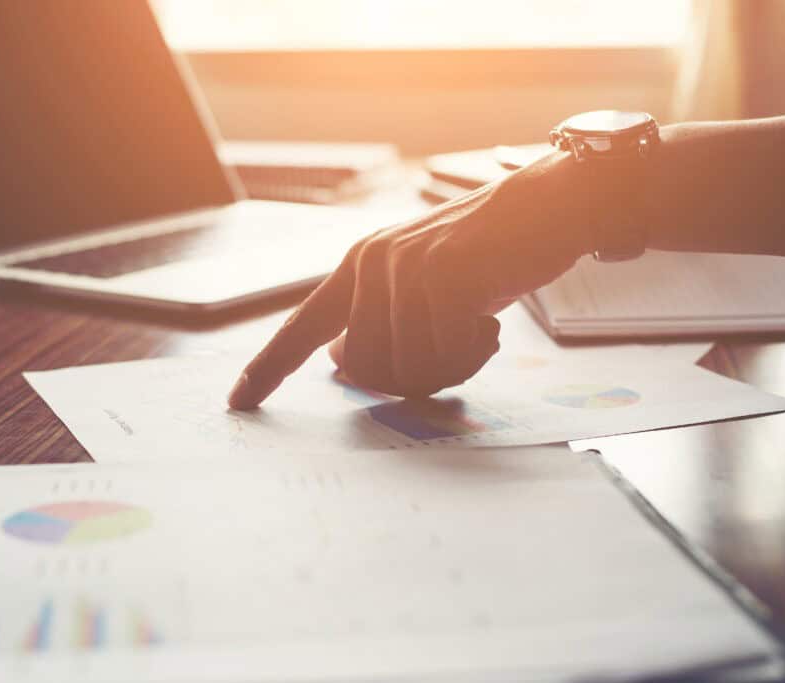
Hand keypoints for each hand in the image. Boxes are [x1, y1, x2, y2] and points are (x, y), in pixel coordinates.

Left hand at [228, 152, 591, 408]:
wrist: (545, 208)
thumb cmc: (488, 254)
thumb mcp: (422, 283)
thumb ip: (378, 319)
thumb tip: (343, 363)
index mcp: (359, 268)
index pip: (302, 326)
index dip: (269, 366)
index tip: (239, 401)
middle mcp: (372, 265)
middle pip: (367, 371)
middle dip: (413, 379)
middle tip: (454, 352)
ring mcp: (405, 269)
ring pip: (407, 369)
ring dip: (449, 367)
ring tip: (475, 329)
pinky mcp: (442, 276)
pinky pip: (446, 355)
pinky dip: (474, 354)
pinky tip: (490, 321)